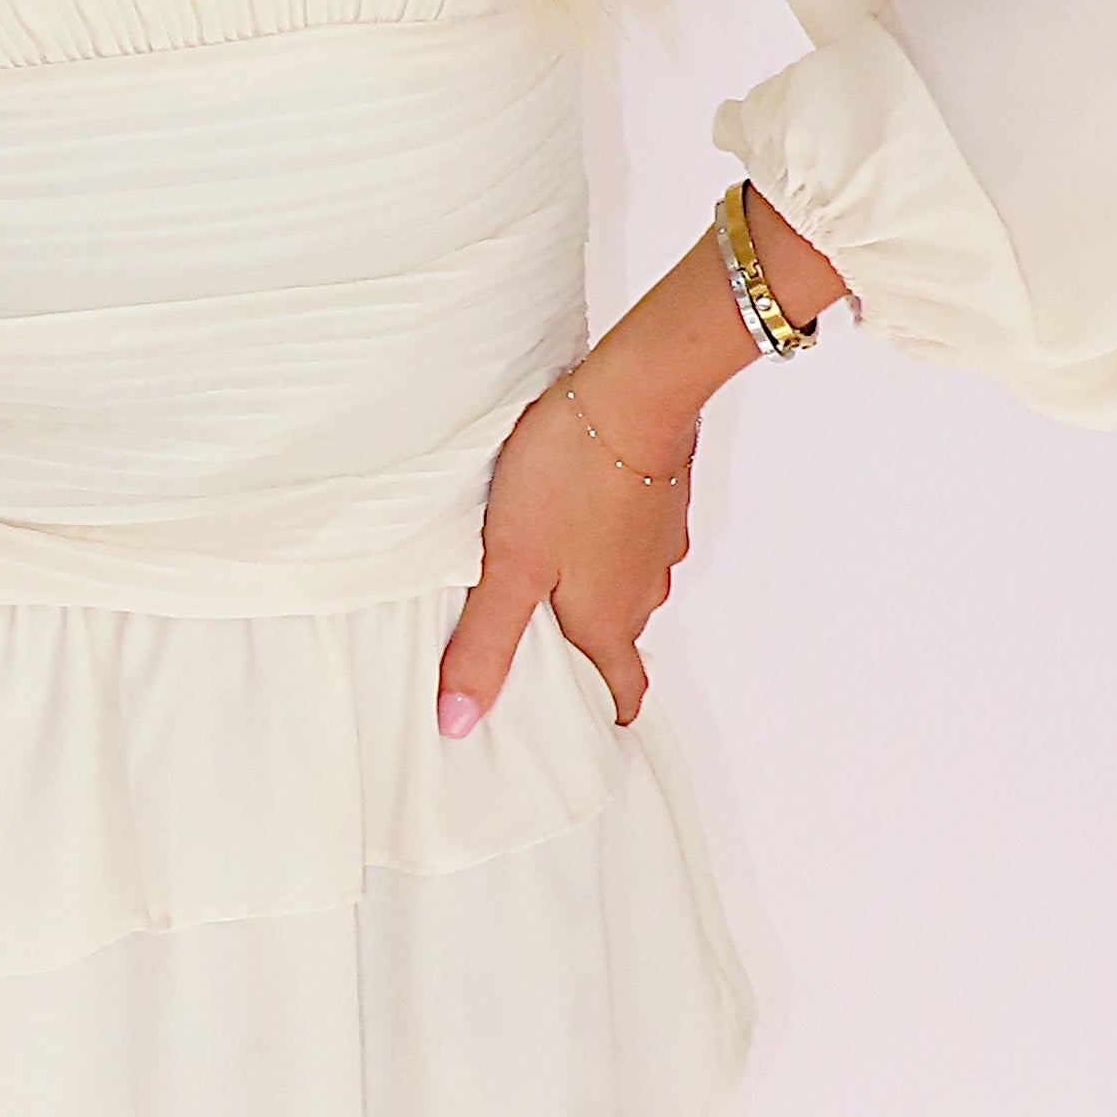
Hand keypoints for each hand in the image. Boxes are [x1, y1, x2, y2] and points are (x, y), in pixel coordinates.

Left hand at [436, 351, 696, 734]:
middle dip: (578, 649)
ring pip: (621, 587)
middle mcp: (643, 592)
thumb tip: (459, 722)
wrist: (634, 391)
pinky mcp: (657, 500)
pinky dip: (599, 543)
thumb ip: (483, 644)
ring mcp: (656, 545)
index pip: (623, 692)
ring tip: (536, 574)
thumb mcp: (509, 565)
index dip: (602, 713)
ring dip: (586, 590)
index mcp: (609, 621)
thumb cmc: (570, 475)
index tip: (577, 726)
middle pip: (615, 640)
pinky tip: (565, 517)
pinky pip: (627, 540)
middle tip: (530, 644)